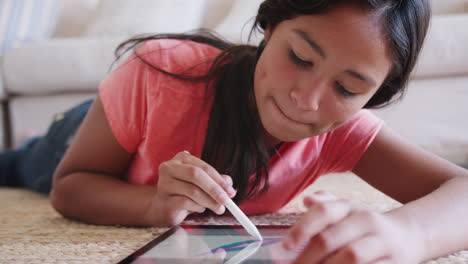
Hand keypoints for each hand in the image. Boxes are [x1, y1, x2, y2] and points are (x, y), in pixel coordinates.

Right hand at [147, 151, 236, 225]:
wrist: (163, 208)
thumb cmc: (184, 192)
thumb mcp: (202, 184)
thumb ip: (215, 181)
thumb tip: (229, 184)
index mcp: (181, 159)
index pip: (203, 167)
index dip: (219, 179)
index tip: (230, 191)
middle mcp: (170, 168)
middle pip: (196, 175)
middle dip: (214, 189)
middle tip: (226, 200)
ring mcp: (164, 183)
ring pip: (192, 190)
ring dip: (209, 201)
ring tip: (217, 208)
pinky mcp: (164, 199)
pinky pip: (185, 202)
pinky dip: (197, 207)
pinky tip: (199, 208)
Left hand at [282, 191, 424, 263]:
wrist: (410, 235)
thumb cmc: (366, 226)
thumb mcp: (347, 211)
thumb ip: (324, 206)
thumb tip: (306, 200)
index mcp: (349, 207)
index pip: (323, 212)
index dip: (301, 228)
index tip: (285, 246)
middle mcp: (366, 221)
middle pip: (330, 239)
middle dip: (307, 258)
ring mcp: (382, 243)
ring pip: (350, 256)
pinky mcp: (395, 263)